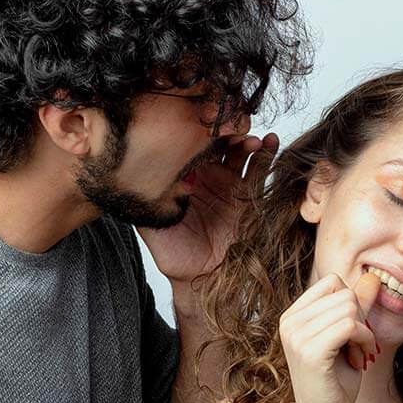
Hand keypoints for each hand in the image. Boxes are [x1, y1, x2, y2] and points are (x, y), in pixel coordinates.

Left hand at [138, 133, 278, 285]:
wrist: (205, 278)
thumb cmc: (176, 256)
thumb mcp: (153, 227)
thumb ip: (146, 204)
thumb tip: (133, 179)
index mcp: (184, 178)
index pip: (190, 146)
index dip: (196, 133)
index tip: (201, 124)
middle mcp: (208, 176)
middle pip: (217, 143)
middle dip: (224, 131)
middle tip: (229, 126)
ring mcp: (230, 183)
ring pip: (239, 152)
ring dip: (246, 140)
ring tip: (249, 139)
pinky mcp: (251, 194)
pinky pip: (260, 169)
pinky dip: (266, 153)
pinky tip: (270, 142)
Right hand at [278, 272, 379, 402]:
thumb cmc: (337, 382)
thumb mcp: (348, 337)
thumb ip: (356, 307)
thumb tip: (371, 277)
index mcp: (292, 316)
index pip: (332, 282)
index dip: (352, 304)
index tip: (352, 334)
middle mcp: (288, 323)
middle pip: (343, 293)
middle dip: (360, 319)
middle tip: (356, 347)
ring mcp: (296, 336)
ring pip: (349, 308)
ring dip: (364, 332)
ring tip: (357, 354)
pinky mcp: (310, 351)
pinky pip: (351, 325)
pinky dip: (365, 340)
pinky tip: (360, 358)